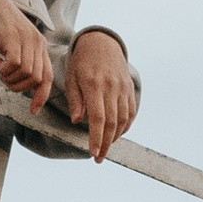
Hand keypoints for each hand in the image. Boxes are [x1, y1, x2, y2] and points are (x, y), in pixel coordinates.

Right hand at [0, 0, 54, 101]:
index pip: (48, 77)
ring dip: (9, 78)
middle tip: (4, 77)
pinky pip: (15, 64)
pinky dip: (4, 69)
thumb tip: (23, 82)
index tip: (33, 110)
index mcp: (40, 46)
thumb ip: (22, 60)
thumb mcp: (14, 45)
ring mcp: (27, 39)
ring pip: (26, 74)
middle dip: (18, 86)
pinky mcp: (14, 37)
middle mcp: (38, 42)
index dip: (42, 96)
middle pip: (36, 79)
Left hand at [64, 28, 137, 161]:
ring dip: (115, 137)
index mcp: (94, 85)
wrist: (102, 42)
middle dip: (106, 144)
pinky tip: (116, 134)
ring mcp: (123, 88)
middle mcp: (111, 87)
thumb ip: (75, 100)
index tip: (93, 154)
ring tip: (105, 148)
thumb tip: (77, 121)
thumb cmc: (81, 61)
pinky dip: (125, 126)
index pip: (98, 118)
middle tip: (99, 158)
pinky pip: (131, 111)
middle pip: (112, 122)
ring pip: (123, 119)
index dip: (96, 138)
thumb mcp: (72, 77)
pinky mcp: (129, 88)